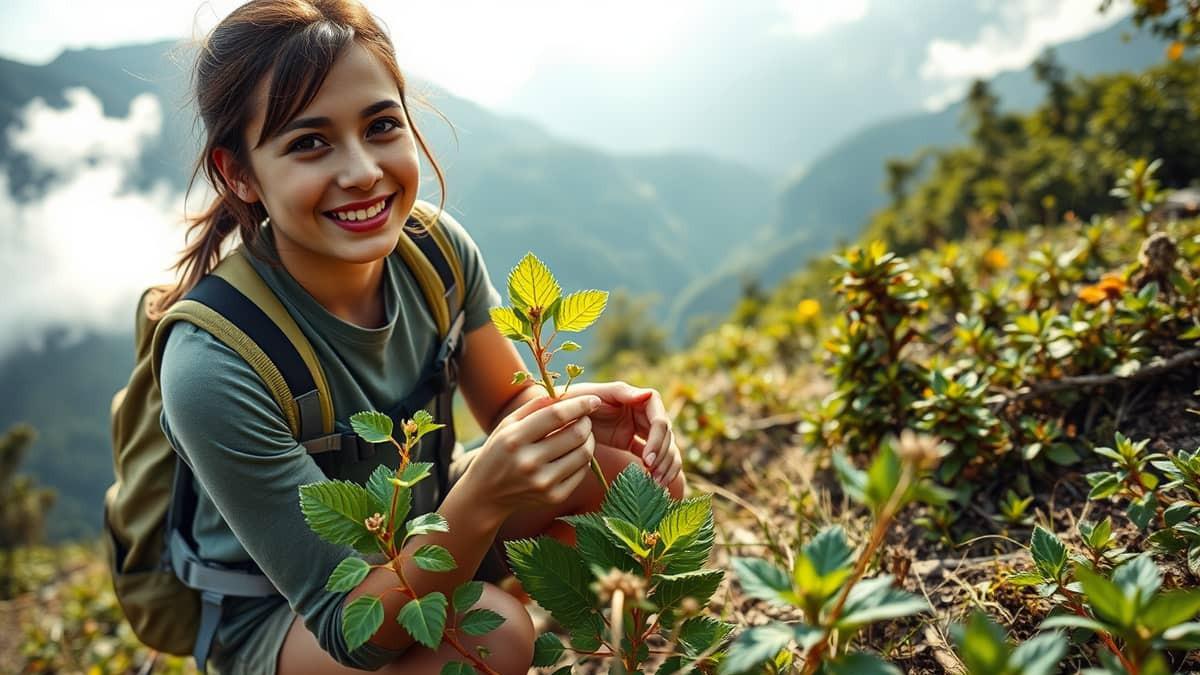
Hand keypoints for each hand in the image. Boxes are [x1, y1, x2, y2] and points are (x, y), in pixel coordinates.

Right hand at [461, 394, 600, 512]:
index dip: (579, 405)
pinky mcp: (554, 496)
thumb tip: (564, 394)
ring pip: (584, 454)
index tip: (593, 400)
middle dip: (586, 422)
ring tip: (581, 433)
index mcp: (514, 439)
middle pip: (575, 434)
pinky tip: (575, 452)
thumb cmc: (499, 451)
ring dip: (589, 439)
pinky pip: (582, 471)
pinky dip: (584, 458)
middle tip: (584, 418)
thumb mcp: (507, 424)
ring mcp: (542, 482)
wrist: (486, 494)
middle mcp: (528, 462)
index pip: (556, 416)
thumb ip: (534, 407)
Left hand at [564, 381, 681, 487]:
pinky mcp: (634, 444)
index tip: (647, 459)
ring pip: (666, 448)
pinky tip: (654, 484)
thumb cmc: (574, 401)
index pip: (660, 420)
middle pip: (667, 436)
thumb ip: (620, 392)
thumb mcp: (595, 394)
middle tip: (654, 477)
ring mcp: (640, 430)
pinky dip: (658, 470)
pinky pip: (654, 457)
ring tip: (657, 484)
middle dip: (663, 456)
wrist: (558, 419)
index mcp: (638, 400)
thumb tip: (647, 394)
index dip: (658, 439)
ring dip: (666, 466)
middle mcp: (643, 414)